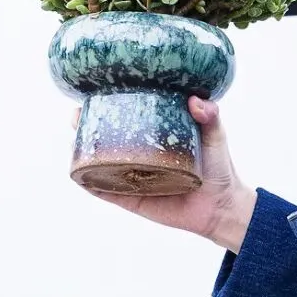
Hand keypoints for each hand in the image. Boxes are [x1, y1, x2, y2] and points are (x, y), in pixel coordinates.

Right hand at [70, 93, 255, 249]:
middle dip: (87, 124)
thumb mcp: (215, 136)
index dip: (109, 103)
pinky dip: (89, 183)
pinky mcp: (132, 200)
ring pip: (100, 163)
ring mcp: (133, 178)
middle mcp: (139, 156)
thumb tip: (194, 101)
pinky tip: (77, 172)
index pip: (127, 116)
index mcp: (154, 136)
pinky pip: (105, 192)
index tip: (96, 90)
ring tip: (74, 135)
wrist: (221, 206)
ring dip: (83, 151)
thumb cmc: (218, 168)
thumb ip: (210, 116)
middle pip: (106, 138)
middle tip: (78, 114)